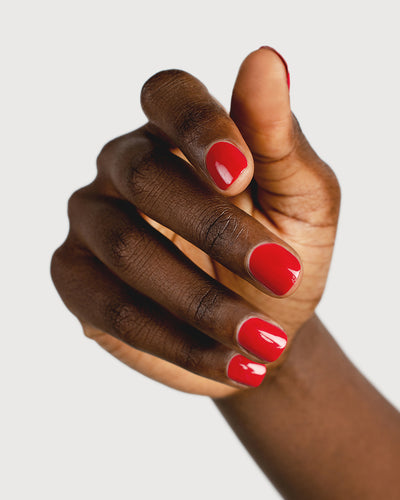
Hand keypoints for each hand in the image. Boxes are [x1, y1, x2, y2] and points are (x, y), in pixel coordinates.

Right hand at [51, 48, 339, 397]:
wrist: (265, 325)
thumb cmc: (286, 253)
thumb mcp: (302, 199)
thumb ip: (279, 138)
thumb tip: (266, 59)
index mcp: (178, 134)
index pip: (169, 95)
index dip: (199, 125)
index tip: (242, 174)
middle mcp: (124, 168)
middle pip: (142, 175)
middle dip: (215, 230)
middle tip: (280, 275)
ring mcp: (92, 220)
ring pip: (125, 247)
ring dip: (200, 300)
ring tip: (263, 338)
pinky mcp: (75, 277)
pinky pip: (110, 308)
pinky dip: (173, 341)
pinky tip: (228, 362)